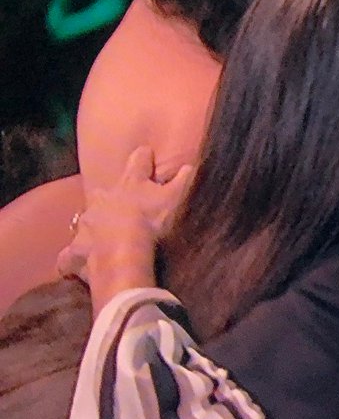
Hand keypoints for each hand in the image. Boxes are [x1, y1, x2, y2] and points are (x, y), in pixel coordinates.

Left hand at [56, 147, 192, 309]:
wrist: (122, 256)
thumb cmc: (151, 222)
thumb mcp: (176, 198)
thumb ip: (183, 180)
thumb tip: (188, 164)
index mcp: (130, 183)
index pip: (138, 160)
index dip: (144, 157)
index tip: (147, 155)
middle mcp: (102, 199)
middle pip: (103, 191)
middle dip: (110, 196)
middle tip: (121, 205)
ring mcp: (86, 225)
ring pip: (86, 219)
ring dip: (93, 225)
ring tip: (102, 236)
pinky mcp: (75, 250)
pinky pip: (70, 254)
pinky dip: (74, 257)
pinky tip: (78, 262)